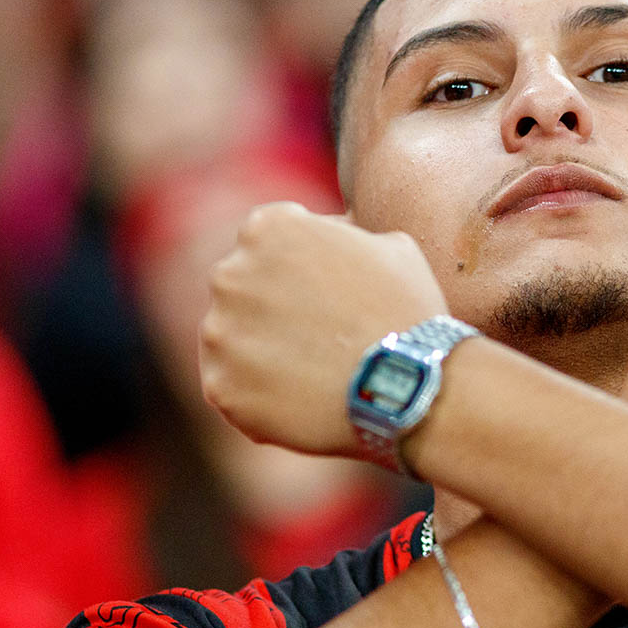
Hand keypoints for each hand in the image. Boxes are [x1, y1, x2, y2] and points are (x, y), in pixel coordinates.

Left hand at [200, 202, 447, 454]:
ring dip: (260, 351)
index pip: (264, 241)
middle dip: (270, 306)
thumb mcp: (388, 245)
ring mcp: (219, 333)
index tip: (324, 292)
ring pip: (231, 339)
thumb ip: (340, 233)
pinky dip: (258, 395)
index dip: (297, 266)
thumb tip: (330, 232)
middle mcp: (230, 273)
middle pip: (240, 288)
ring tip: (312, 372)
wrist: (409, 387)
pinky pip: (232, 387)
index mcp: (267, 228)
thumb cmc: (407, 310)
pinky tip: (301, 399)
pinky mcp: (220, 386)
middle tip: (317, 334)